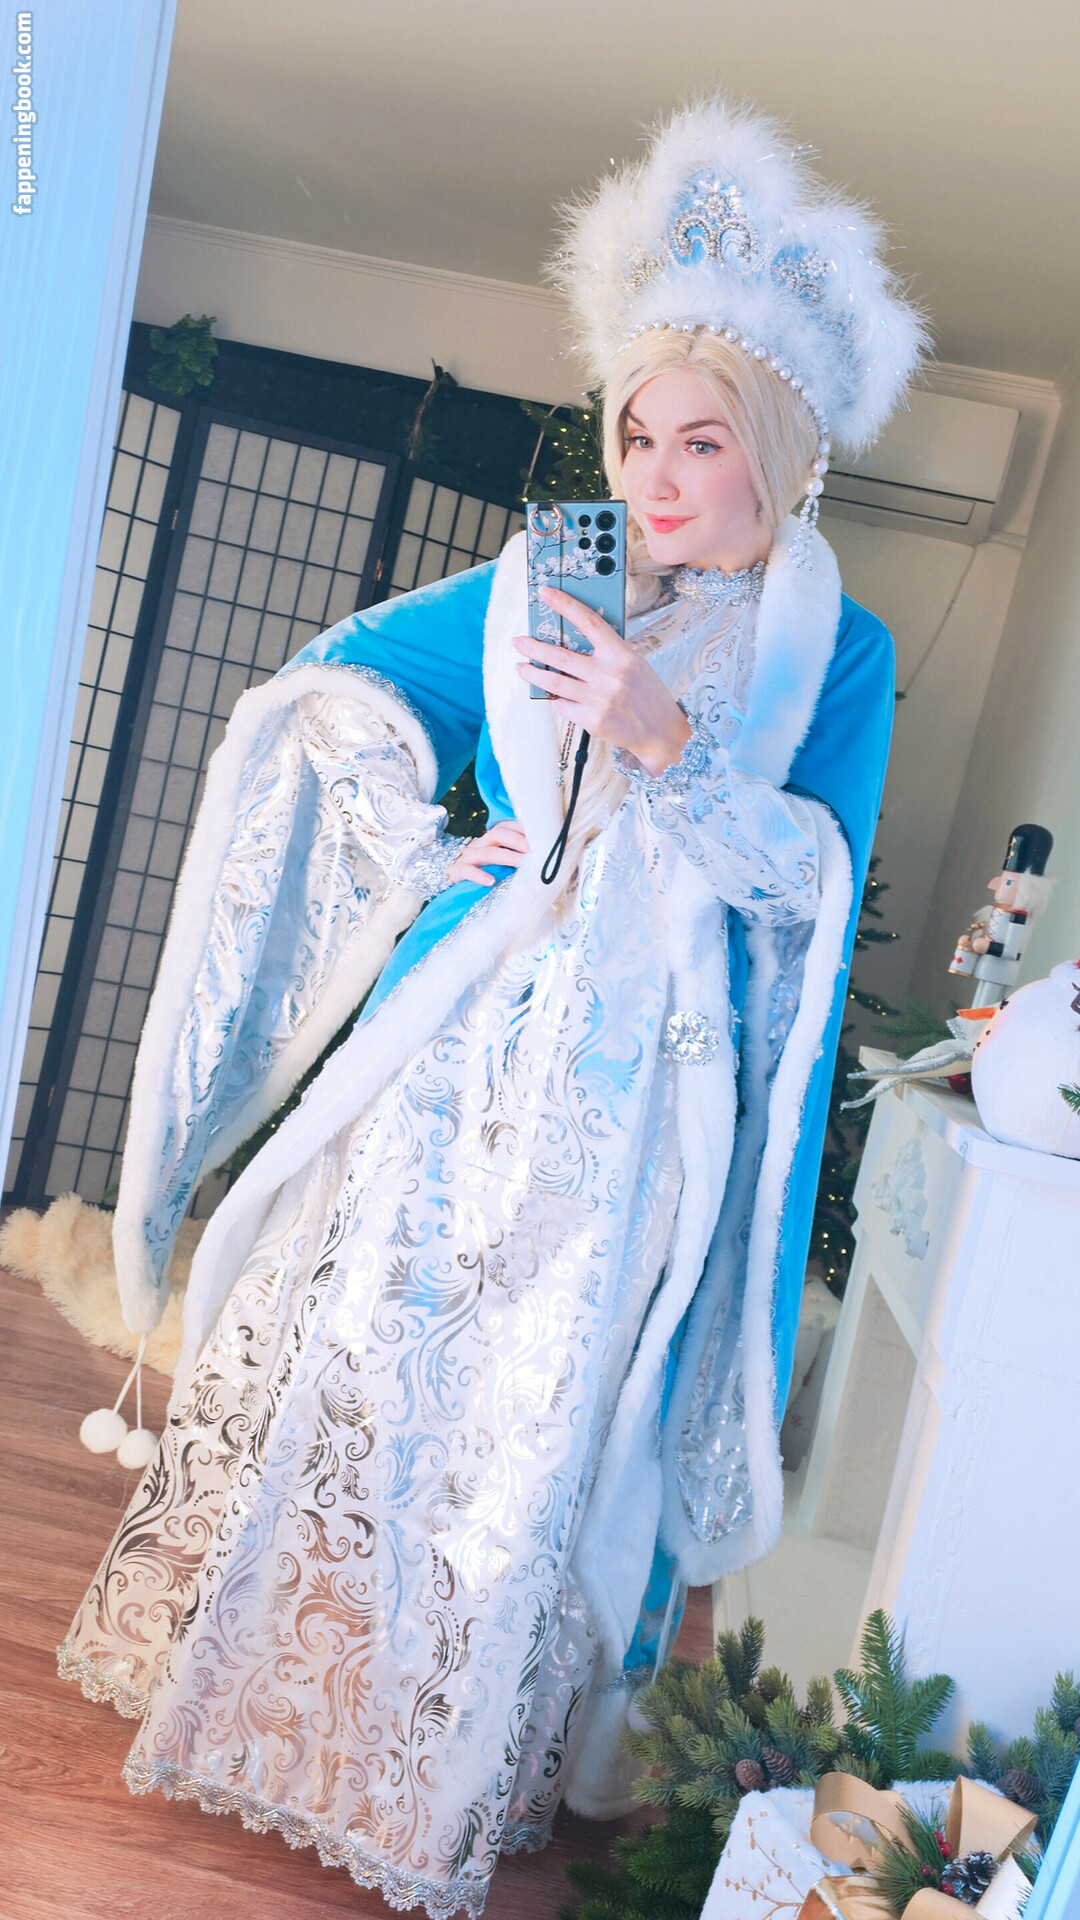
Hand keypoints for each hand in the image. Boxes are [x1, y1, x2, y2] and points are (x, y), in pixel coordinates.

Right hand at [447, 818, 529, 887]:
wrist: (440, 877)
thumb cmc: (475, 871)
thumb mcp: (492, 861)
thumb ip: (509, 857)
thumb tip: (537, 860)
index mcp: (488, 840)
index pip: (505, 826)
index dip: (522, 829)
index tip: (541, 836)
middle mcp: (478, 844)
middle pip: (498, 834)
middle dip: (518, 840)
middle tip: (536, 850)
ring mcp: (466, 857)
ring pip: (487, 853)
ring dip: (508, 857)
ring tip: (523, 864)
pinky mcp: (455, 871)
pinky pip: (467, 871)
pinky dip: (479, 875)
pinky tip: (491, 881)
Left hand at [513, 587, 691, 775]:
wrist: (660, 731)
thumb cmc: (647, 695)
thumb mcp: (634, 664)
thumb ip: (608, 652)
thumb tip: (575, 640)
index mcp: (621, 655)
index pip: (589, 622)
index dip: (565, 605)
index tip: (546, 594)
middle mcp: (608, 675)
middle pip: (560, 656)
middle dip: (534, 647)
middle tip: (519, 642)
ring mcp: (598, 699)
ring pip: (554, 683)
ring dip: (532, 674)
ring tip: (521, 667)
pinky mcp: (591, 720)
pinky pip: (562, 705)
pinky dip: (554, 699)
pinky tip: (552, 695)